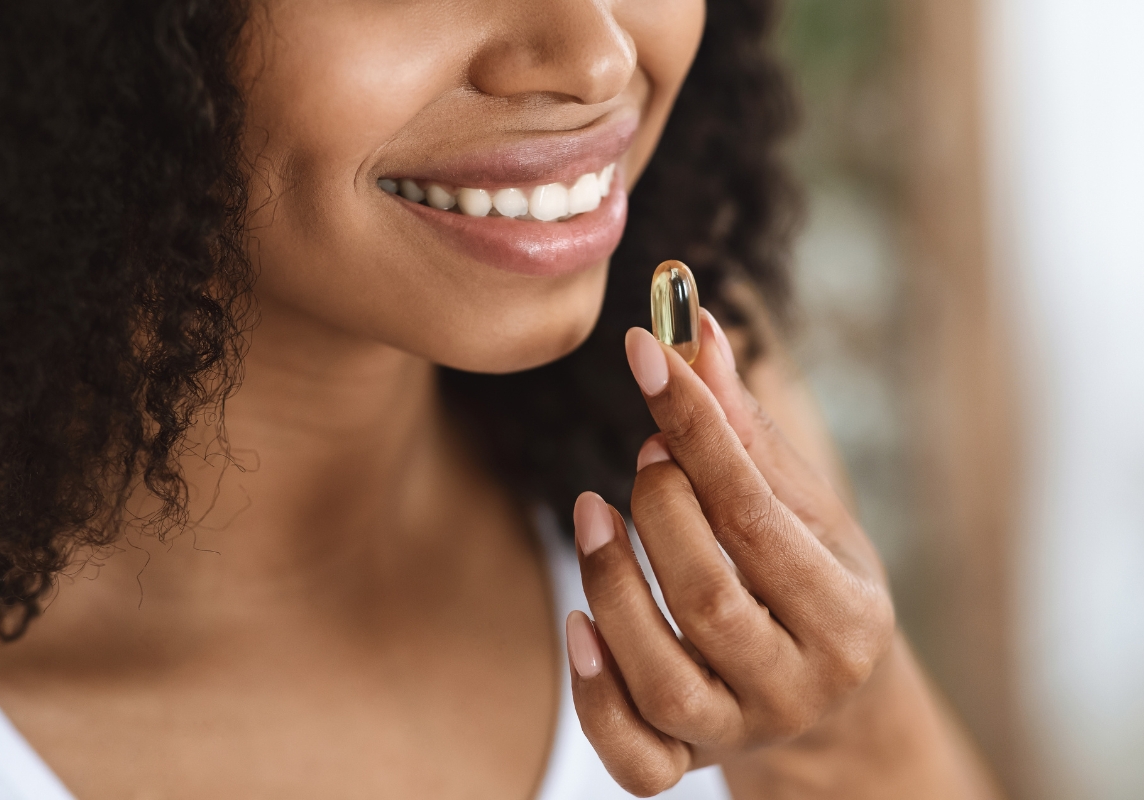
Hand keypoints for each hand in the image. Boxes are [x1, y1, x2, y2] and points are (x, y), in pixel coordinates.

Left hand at [565, 310, 894, 795]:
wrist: (830, 704)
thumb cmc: (809, 582)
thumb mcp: (799, 508)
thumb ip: (743, 429)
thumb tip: (693, 328)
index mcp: (846, 614)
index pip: (755, 513)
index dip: (695, 426)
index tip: (644, 351)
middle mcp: (800, 684)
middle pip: (707, 596)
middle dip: (658, 509)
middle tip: (644, 456)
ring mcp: (743, 733)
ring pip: (662, 677)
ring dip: (610, 582)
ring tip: (592, 511)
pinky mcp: (691, 765)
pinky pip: (633, 757)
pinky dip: (594, 695)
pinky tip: (577, 625)